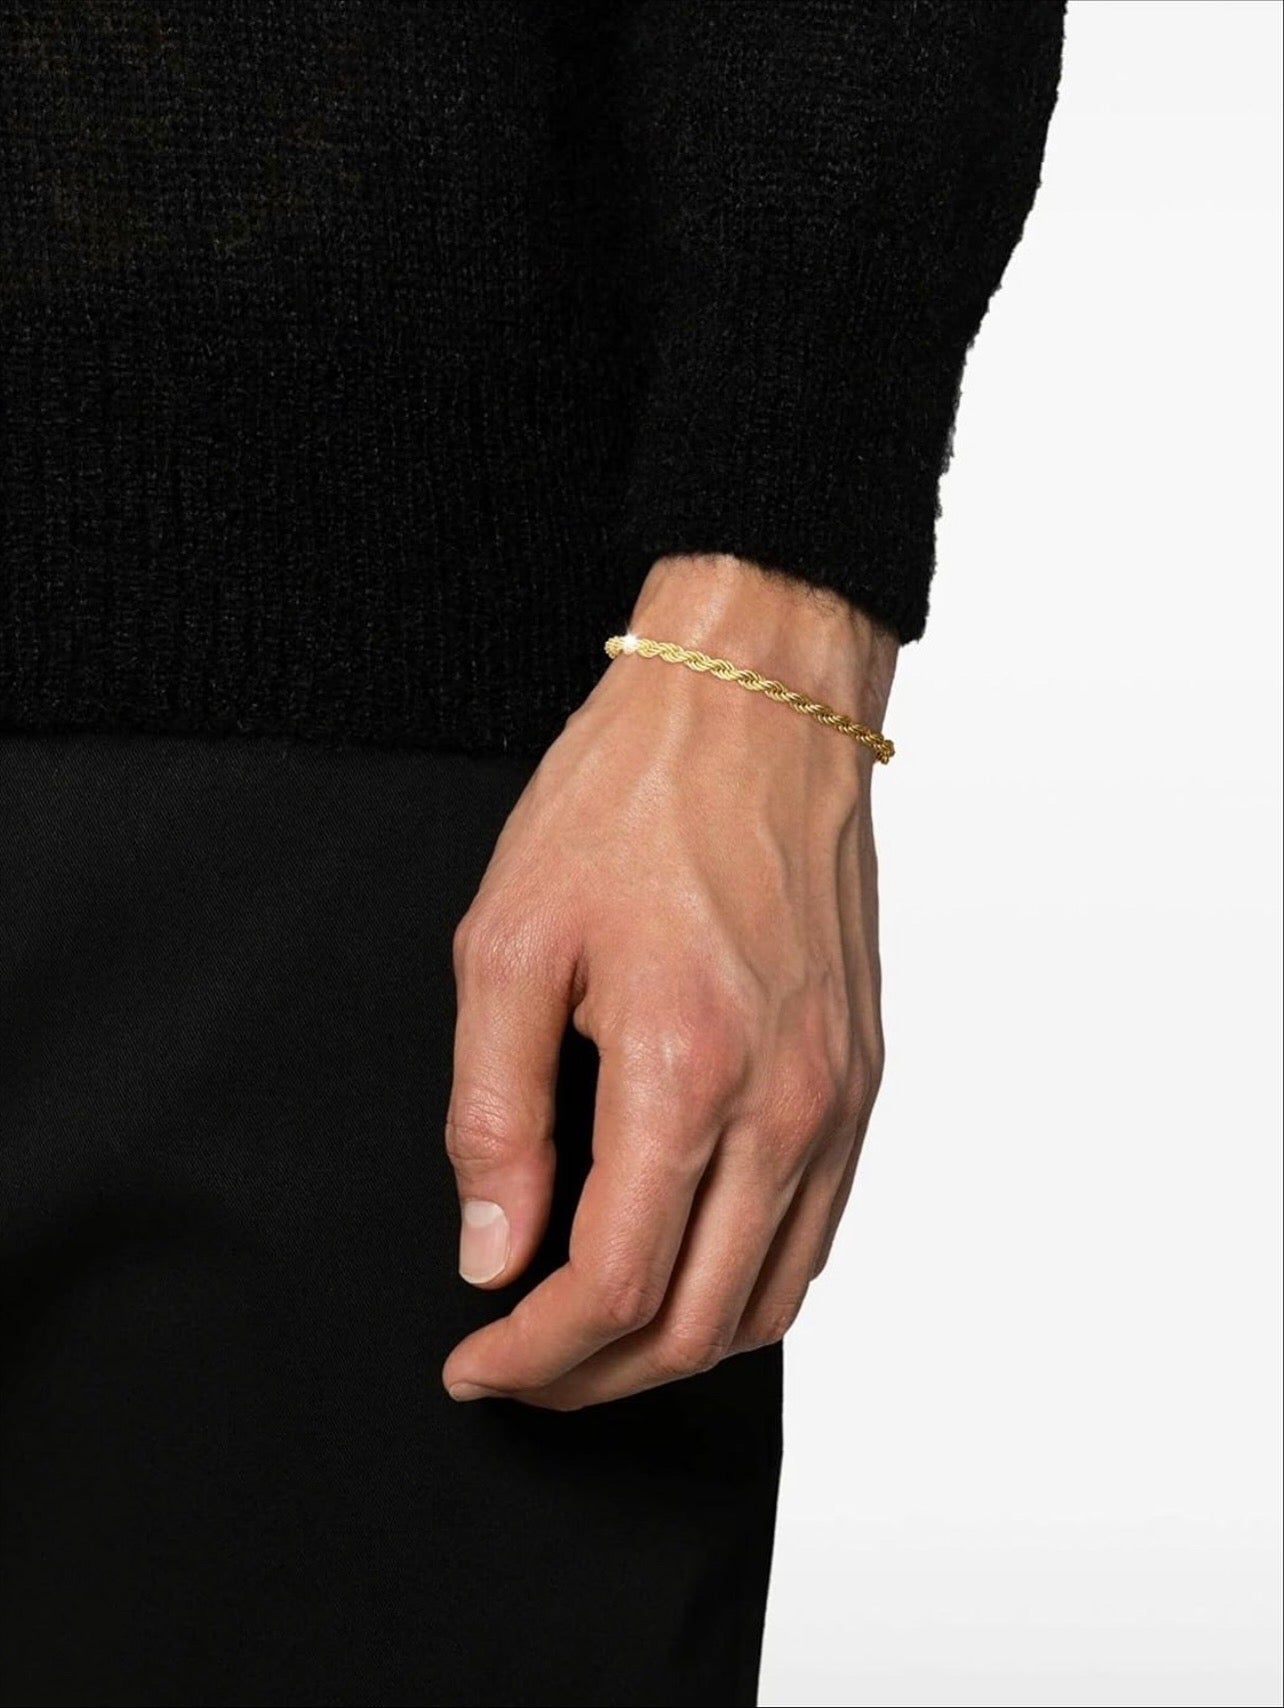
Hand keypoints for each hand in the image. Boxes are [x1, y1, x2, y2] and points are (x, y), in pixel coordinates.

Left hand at [441, 553, 897, 1408]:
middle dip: (594, 1377)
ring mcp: (840, 1095)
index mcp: (688, 1068)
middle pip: (698, 1323)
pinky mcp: (863, 1074)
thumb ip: (494, 1116)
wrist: (755, 710)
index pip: (614, 1284)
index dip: (535, 1353)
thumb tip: (492, 1252)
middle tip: (522, 1368)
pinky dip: (746, 1286)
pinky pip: (818, 1230)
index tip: (478, 1364)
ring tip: (593, 1338)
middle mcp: (787, 1102)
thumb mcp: (510, 943)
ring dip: (674, 1348)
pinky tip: (685, 1263)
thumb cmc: (629, 802)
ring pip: (771, 1299)